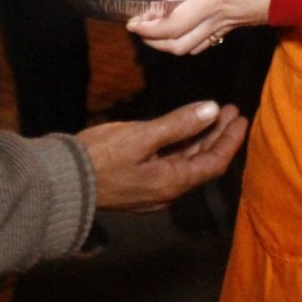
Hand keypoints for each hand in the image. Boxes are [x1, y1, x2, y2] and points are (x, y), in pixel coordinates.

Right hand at [78, 100, 247, 212]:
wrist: (62, 182)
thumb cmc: (100, 157)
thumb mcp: (141, 136)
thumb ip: (178, 124)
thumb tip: (211, 110)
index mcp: (172, 182)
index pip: (213, 162)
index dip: (229, 140)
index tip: (240, 117)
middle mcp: (167, 191)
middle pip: (202, 163)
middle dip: (217, 136)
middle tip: (228, 111)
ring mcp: (151, 190)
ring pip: (185, 164)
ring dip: (199, 139)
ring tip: (211, 115)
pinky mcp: (137, 185)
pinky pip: (169, 165)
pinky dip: (181, 146)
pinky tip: (181, 131)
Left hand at [128, 0, 289, 54]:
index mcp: (214, 0)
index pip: (174, 25)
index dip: (149, 28)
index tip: (132, 23)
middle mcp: (216, 18)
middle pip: (177, 45)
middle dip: (153, 41)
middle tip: (138, 28)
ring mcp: (226, 26)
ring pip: (189, 47)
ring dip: (168, 43)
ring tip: (154, 28)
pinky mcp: (234, 26)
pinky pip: (204, 42)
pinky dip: (187, 41)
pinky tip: (182, 27)